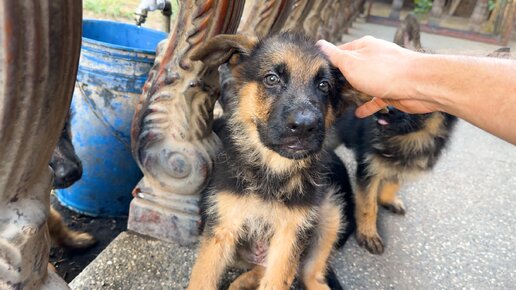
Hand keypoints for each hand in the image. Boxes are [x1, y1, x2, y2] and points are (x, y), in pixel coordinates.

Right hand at [317, 36, 439, 116]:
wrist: (419, 85)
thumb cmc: (386, 71)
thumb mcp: (351, 62)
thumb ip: (335, 56)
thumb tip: (320, 45)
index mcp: (363, 47)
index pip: (340, 52)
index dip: (329, 62)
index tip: (318, 73)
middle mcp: (373, 59)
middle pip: (352, 70)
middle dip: (340, 81)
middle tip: (326, 91)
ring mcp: (383, 76)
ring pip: (363, 85)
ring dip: (353, 94)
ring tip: (340, 103)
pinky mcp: (391, 91)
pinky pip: (375, 100)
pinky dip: (366, 106)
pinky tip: (358, 113)